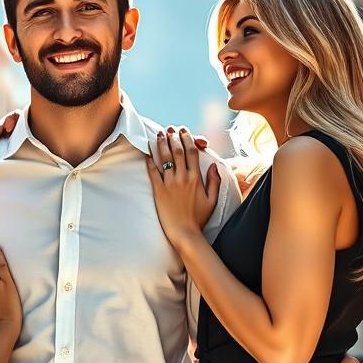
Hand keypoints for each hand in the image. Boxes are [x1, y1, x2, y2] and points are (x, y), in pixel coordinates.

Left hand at [145, 128, 221, 248]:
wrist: (184, 233)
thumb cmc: (199, 218)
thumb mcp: (212, 200)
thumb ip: (214, 182)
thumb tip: (215, 165)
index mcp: (196, 178)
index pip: (192, 152)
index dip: (188, 139)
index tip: (184, 132)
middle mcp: (182, 178)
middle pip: (177, 151)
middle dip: (173, 137)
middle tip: (170, 129)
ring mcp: (169, 184)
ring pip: (164, 158)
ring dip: (161, 144)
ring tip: (158, 134)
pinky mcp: (158, 191)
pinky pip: (153, 172)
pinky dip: (149, 160)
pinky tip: (147, 152)